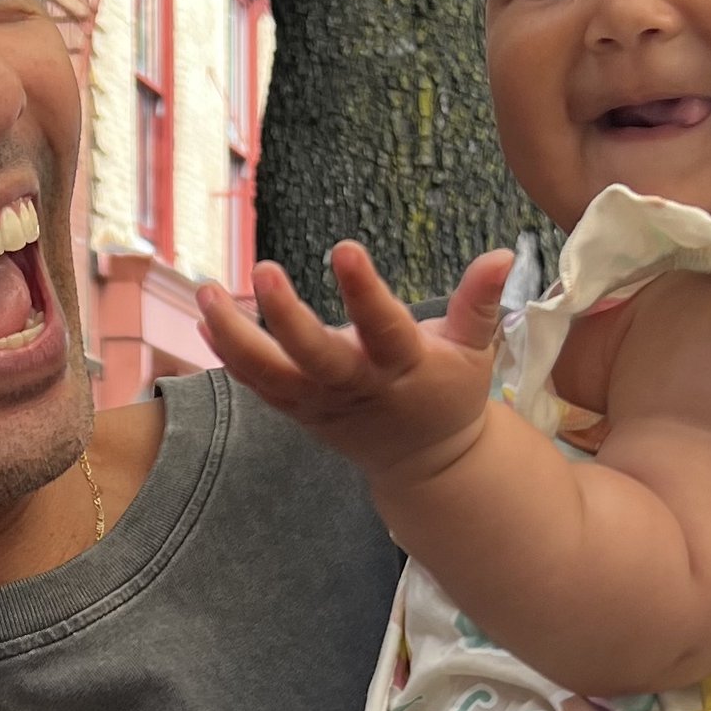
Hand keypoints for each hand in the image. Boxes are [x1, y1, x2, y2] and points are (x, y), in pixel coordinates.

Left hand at [195, 243, 511, 488]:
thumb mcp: (475, 349)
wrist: (426, 463)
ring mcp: (323, 404)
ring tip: (206, 293)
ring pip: (271, 375)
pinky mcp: (300, 411)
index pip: (383, 327)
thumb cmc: (450, 390)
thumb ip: (480, 302)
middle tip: (263, 269)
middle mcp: (358, 388)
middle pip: (315, 358)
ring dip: (235, 337)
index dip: (364, 291)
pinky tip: (206, 318)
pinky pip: (258, 385)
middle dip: (286, 317)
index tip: (343, 247)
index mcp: (405, 368)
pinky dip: (229, 355)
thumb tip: (505, 251)